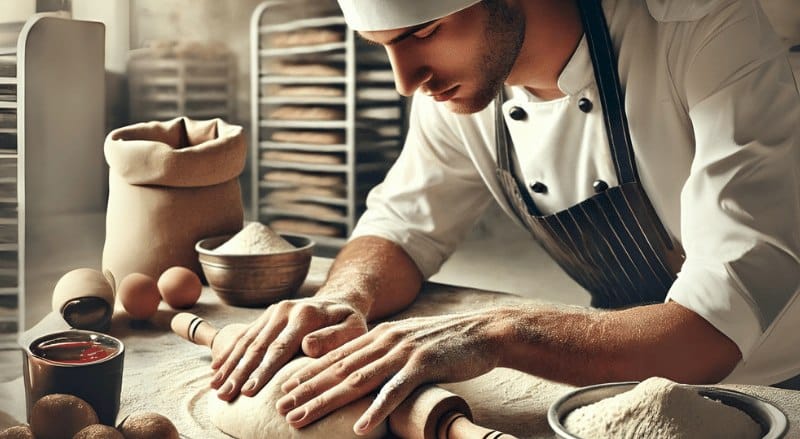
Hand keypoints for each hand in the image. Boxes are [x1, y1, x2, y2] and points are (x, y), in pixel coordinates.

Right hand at [210, 297, 367, 400]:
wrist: (340, 300)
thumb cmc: (349, 323)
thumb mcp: (353, 329)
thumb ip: (334, 338)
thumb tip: (308, 346)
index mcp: (305, 314)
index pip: (280, 347)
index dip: (263, 370)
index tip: (249, 391)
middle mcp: (285, 309)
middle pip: (258, 345)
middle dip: (239, 372)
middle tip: (225, 395)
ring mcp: (274, 311)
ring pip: (247, 341)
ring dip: (229, 365)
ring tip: (216, 387)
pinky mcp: (267, 316)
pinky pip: (245, 336)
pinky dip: (229, 354)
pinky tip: (216, 370)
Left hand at [275, 311, 499, 434]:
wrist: (485, 332)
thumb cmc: (448, 342)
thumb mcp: (410, 341)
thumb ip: (386, 351)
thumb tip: (364, 366)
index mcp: (381, 336)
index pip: (337, 356)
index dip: (309, 373)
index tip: (285, 389)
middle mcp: (386, 341)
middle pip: (339, 369)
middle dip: (307, 390)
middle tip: (281, 407)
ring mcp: (404, 353)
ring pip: (357, 380)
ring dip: (327, 401)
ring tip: (303, 417)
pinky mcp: (424, 366)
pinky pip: (395, 391)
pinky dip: (376, 410)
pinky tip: (358, 427)